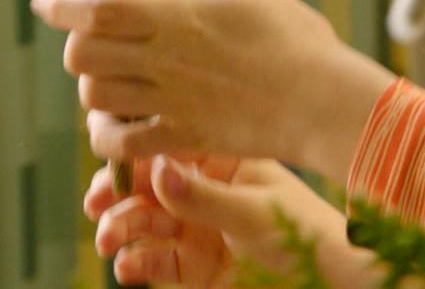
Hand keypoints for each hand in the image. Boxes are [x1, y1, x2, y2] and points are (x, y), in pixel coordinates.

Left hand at [32, 0, 398, 176]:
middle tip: (102, 44)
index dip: (62, 5)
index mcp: (177, 17)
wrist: (321, 99)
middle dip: (81, 45)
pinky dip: (109, 135)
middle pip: (81, 54)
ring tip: (119, 82)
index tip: (45, 2)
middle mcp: (163, 59)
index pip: (97, 8)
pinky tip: (122, 126)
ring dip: (96, 87)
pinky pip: (119, 144)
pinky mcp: (181, 138)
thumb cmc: (295, 38)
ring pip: (94, 97)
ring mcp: (169, 102)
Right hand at [88, 153, 383, 286]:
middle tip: (96, 202)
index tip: (108, 155)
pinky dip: (134, 264)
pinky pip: (153, 262)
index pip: (171, 148)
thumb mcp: (253, 212)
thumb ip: (203, 196)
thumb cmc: (303, 234)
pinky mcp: (193, 268)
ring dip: (119, 228)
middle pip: (147, 186)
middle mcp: (205, 192)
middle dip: (116, 193)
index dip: (136, 151)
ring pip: (142, 223)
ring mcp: (197, 229)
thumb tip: (156, 166)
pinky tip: (127, 267)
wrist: (328, 282)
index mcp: (225, 162)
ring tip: (110, 240)